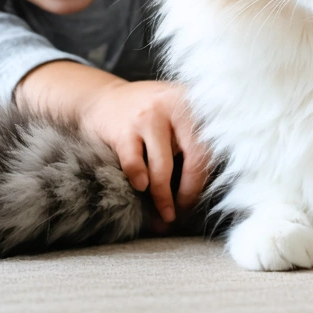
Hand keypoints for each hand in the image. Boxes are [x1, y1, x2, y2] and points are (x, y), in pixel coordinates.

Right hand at [15, 62, 209, 223]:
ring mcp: (148, 117)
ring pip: (163, 167)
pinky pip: (135, 164)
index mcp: (194, 102)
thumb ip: (190, 139)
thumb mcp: (174, 113)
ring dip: (163, 197)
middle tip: (180, 213)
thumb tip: (200, 190)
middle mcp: (175, 105)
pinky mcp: (123, 130)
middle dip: (189, 192)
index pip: (210, 147)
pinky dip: (139, 180)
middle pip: (195, 157)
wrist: (102, 98)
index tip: (194, 201)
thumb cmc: (148, 114)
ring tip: (164, 214)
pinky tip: (141, 187)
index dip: (203, 180)